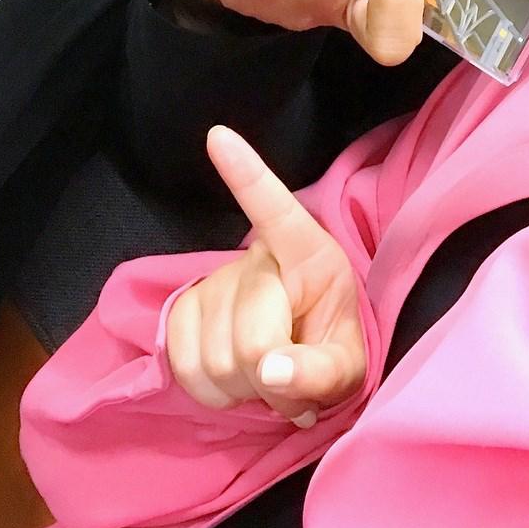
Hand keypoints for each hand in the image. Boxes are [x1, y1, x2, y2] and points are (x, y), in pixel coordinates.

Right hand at [166, 126, 366, 424]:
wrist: (300, 360)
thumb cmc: (331, 349)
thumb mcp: (346, 368)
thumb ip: (319, 374)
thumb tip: (269, 370)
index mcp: (309, 254)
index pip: (275, 210)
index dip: (246, 174)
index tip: (218, 136)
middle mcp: (256, 258)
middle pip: (251, 341)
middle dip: (271, 380)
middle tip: (290, 381)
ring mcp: (214, 282)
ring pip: (214, 361)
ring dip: (241, 390)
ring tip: (267, 379)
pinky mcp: (182, 310)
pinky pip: (183, 366)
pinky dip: (211, 392)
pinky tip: (236, 382)